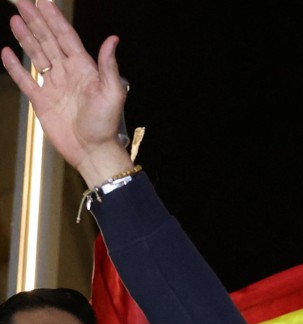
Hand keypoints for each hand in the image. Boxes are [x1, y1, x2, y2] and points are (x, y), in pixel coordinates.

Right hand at [2, 0, 133, 185]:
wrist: (92, 151)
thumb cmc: (106, 125)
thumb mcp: (113, 92)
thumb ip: (108, 65)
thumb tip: (112, 39)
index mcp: (85, 69)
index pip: (66, 37)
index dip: (55, 19)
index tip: (45, 2)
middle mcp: (68, 74)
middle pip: (48, 41)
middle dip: (36, 21)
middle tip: (23, 2)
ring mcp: (53, 86)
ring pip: (37, 55)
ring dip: (26, 37)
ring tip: (15, 19)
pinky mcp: (42, 101)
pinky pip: (25, 80)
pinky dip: (15, 66)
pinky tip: (7, 52)